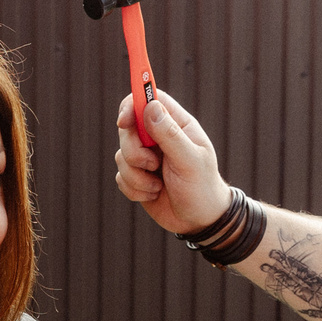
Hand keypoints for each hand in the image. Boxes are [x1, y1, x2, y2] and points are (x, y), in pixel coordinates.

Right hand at [113, 87, 232, 237]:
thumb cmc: (201, 188)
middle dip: (133, 151)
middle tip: (152, 165)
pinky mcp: (137, 176)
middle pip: (128, 128)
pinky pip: (120, 177)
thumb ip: (170, 134)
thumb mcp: (189, 161)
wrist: (199, 221)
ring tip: (158, 186)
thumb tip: (150, 107)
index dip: (132, 104)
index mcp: (176, 125)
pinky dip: (134, 189)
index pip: (150, 99)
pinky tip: (154, 194)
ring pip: (120, 155)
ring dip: (137, 176)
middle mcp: (158, 137)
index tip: (124, 121)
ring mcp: (146, 156)